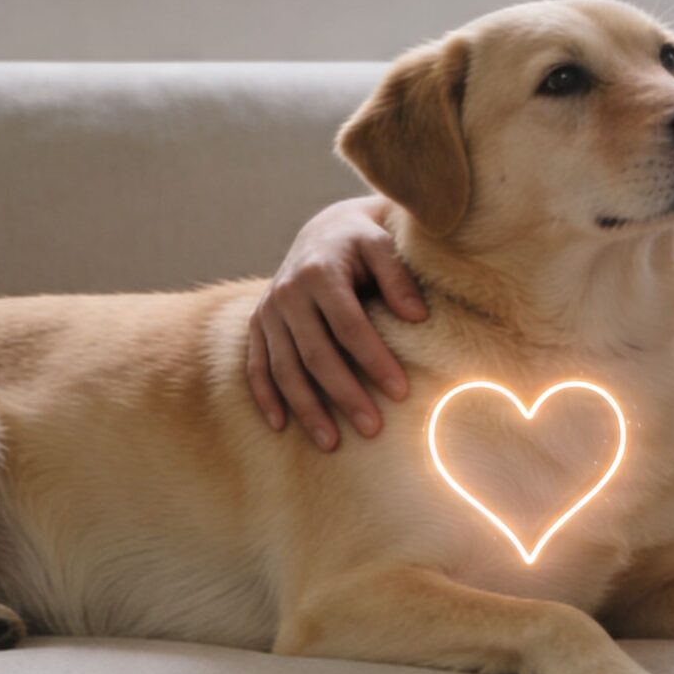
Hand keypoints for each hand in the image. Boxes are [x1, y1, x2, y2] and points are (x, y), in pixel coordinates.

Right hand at [246, 194, 428, 450]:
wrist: (323, 230)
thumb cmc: (362, 241)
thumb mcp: (383, 244)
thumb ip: (398, 277)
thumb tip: (417, 317)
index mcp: (320, 272)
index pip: (349, 326)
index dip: (374, 359)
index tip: (401, 392)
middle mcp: (288, 293)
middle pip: (316, 354)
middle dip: (344, 394)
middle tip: (372, 429)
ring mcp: (269, 311)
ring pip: (284, 368)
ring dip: (306, 408)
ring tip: (331, 443)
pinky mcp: (258, 324)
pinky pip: (257, 366)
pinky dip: (266, 397)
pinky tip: (281, 426)